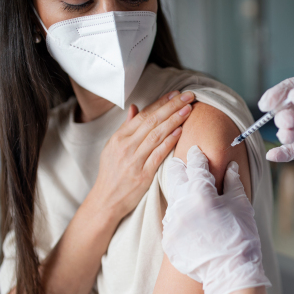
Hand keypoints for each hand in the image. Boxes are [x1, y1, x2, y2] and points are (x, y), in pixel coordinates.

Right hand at [89, 91, 193, 219]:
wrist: (106, 200)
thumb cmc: (112, 173)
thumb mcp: (113, 147)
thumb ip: (126, 127)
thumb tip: (135, 107)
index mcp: (119, 138)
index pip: (143, 115)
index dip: (161, 102)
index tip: (175, 93)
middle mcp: (126, 146)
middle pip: (152, 121)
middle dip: (171, 106)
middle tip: (188, 95)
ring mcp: (134, 160)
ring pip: (156, 135)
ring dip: (174, 120)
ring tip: (188, 109)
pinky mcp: (142, 175)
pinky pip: (158, 154)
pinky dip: (169, 141)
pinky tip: (180, 131)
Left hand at [162, 146, 270, 293]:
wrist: (229, 273)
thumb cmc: (240, 237)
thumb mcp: (241, 205)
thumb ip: (232, 182)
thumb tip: (229, 166)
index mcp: (200, 193)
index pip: (195, 165)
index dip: (197, 156)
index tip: (196, 150)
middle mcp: (181, 206)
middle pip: (174, 176)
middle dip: (179, 168)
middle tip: (182, 163)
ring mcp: (172, 224)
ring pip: (171, 198)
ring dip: (179, 192)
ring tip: (186, 191)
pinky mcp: (168, 240)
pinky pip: (171, 220)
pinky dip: (179, 215)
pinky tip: (188, 217)